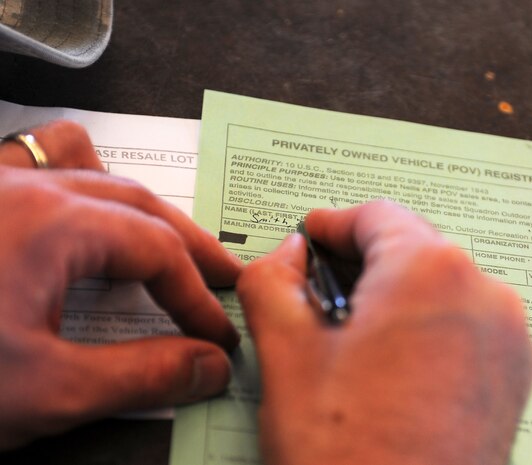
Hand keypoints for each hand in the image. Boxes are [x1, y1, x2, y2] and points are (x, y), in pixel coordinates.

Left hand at [0, 121, 241, 448]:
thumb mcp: (44, 391)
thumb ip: (143, 377)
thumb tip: (209, 368)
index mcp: (52, 222)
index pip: (158, 250)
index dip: (199, 296)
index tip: (219, 337)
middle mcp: (24, 185)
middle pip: (138, 202)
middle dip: (189, 244)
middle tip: (223, 279)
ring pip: (86, 166)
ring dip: (135, 205)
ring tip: (161, 239)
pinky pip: (32, 162)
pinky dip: (73, 183)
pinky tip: (76, 216)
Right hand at [237, 200, 531, 464]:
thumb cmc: (352, 458)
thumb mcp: (287, 356)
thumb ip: (273, 282)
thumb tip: (284, 257)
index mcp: (432, 272)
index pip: (376, 216)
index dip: (332, 226)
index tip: (310, 237)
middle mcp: (485, 295)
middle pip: (411, 248)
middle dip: (361, 262)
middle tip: (318, 290)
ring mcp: (508, 338)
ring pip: (439, 287)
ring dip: (393, 296)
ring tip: (351, 335)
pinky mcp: (513, 375)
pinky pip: (463, 325)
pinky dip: (426, 327)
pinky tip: (390, 364)